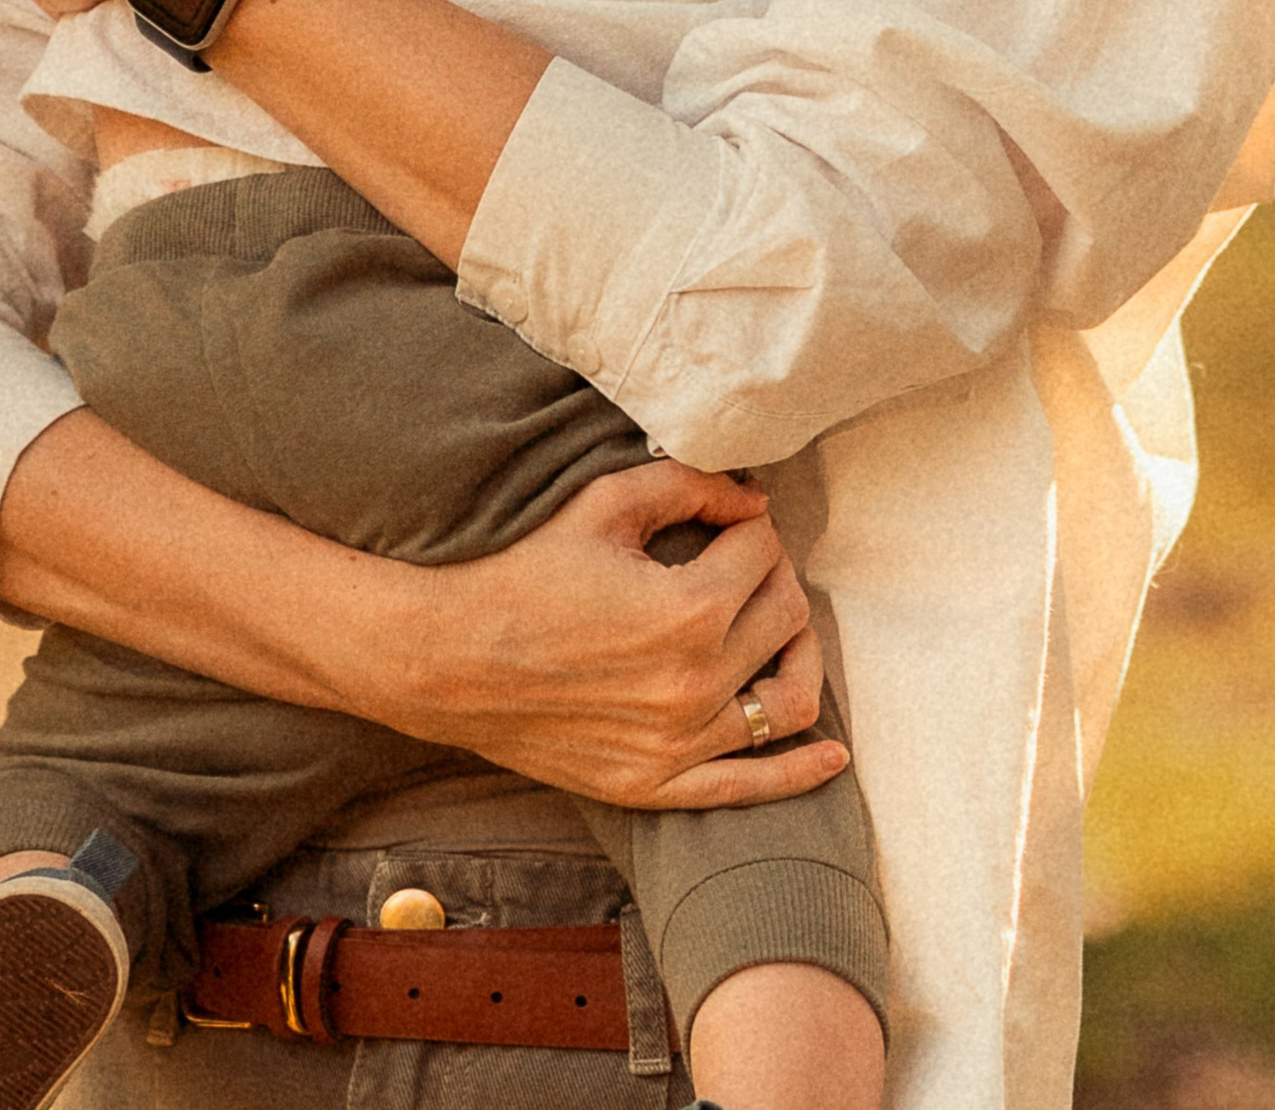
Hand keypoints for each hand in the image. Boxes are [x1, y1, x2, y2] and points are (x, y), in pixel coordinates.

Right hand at [376, 462, 845, 809]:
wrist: (441, 656)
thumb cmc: (518, 568)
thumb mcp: (604, 504)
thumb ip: (691, 486)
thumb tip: (753, 499)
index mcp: (687, 611)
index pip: (763, 550)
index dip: (746, 522)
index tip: (721, 518)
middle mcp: (694, 686)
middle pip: (786, 615)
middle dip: (772, 574)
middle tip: (739, 558)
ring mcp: (677, 745)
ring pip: (789, 699)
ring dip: (797, 653)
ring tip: (780, 626)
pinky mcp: (653, 785)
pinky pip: (751, 787)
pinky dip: (800, 772)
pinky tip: (832, 755)